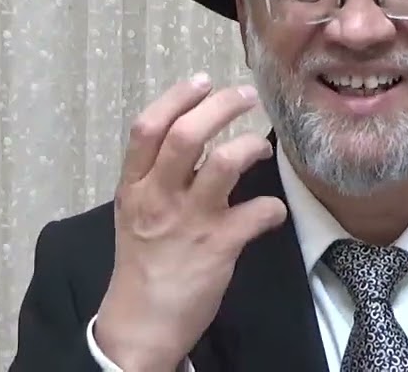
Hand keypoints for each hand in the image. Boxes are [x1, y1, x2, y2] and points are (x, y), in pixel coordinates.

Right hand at [94, 74, 287, 371]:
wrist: (142, 325)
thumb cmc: (144, 263)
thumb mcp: (136, 212)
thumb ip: (158, 176)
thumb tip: (194, 135)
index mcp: (134, 187)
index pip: (147, 128)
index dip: (177, 97)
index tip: (204, 81)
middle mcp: (158, 198)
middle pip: (187, 135)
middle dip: (221, 107)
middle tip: (246, 96)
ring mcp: (189, 222)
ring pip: (223, 163)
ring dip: (250, 147)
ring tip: (260, 149)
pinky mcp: (218, 247)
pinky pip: (257, 213)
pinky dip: (273, 209)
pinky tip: (272, 214)